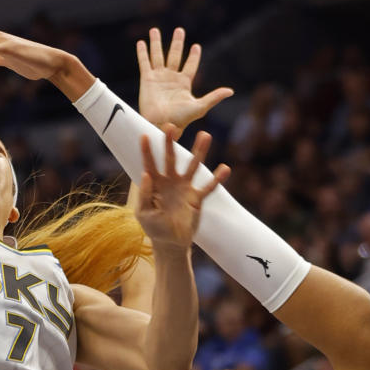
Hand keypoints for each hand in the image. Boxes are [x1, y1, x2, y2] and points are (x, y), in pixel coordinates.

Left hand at [136, 127, 229, 248]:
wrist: (171, 243)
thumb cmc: (154, 228)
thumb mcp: (143, 213)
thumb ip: (145, 194)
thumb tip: (146, 174)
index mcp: (155, 184)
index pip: (149, 164)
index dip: (147, 151)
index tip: (144, 135)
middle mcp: (170, 181)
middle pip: (170, 158)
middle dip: (170, 143)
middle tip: (171, 126)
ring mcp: (185, 188)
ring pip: (193, 166)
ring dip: (199, 151)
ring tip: (205, 135)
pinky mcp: (197, 198)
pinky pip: (208, 187)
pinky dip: (217, 178)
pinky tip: (225, 168)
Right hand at [137, 28, 232, 134]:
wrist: (162, 124)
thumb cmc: (181, 119)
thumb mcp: (200, 107)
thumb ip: (214, 97)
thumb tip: (231, 91)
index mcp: (184, 83)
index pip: (190, 65)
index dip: (193, 56)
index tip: (196, 46)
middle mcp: (171, 78)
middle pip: (174, 55)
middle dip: (176, 43)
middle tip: (179, 30)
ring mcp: (158, 78)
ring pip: (157, 56)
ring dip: (156, 43)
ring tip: (155, 29)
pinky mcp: (146, 80)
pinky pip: (144, 63)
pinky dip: (142, 53)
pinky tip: (141, 43)